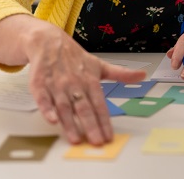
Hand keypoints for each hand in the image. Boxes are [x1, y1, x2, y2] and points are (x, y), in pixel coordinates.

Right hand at [22, 24, 145, 144]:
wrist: (49, 42)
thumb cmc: (75, 58)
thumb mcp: (99, 65)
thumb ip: (120, 73)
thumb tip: (142, 75)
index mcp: (90, 80)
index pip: (99, 104)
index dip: (104, 121)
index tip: (108, 136)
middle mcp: (75, 84)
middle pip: (84, 108)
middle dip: (91, 126)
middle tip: (96, 141)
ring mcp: (57, 85)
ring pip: (64, 107)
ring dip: (70, 124)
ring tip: (76, 139)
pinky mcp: (40, 85)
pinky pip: (43, 99)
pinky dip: (47, 110)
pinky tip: (52, 120)